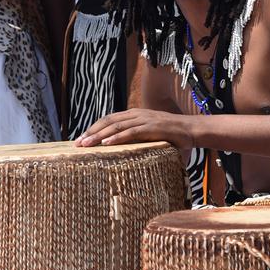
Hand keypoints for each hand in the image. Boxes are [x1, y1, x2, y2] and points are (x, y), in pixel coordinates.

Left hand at [75, 108, 195, 149]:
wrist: (191, 130)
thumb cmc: (171, 136)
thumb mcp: (150, 136)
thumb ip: (137, 140)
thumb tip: (123, 155)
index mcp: (134, 115)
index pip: (109, 119)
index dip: (94, 128)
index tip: (82, 139)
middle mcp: (137, 114)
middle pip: (108, 121)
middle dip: (91, 132)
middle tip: (77, 144)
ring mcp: (144, 120)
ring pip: (116, 126)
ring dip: (99, 135)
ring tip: (86, 145)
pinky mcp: (152, 128)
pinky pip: (131, 132)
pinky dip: (117, 138)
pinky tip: (106, 144)